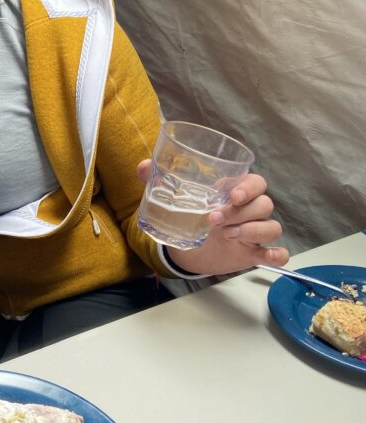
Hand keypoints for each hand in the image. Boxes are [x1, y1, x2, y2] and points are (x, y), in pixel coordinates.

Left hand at [136, 160, 289, 274]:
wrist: (187, 249)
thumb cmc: (189, 215)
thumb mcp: (174, 199)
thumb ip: (158, 181)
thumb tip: (143, 167)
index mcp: (236, 191)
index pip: (256, 182)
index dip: (249, 187)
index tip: (232, 195)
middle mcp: (249, 210)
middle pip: (264, 204)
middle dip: (241, 211)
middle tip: (214, 219)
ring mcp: (254, 232)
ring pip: (271, 226)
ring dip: (253, 230)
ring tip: (226, 235)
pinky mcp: (254, 253)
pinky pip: (279, 252)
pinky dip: (277, 254)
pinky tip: (265, 256)